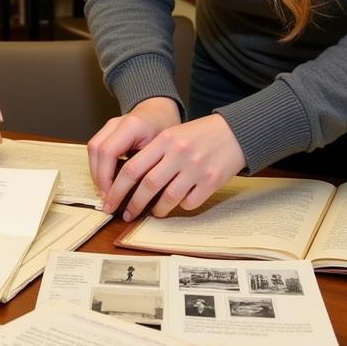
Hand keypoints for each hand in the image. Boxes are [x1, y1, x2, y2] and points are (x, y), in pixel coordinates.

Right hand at [87, 97, 181, 195]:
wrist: (160, 110)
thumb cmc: (166, 129)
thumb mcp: (164, 149)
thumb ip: (150, 168)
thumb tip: (141, 197)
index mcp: (132, 125)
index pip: (108, 152)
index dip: (106, 177)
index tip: (111, 196)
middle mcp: (117, 122)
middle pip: (96, 150)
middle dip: (99, 178)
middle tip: (107, 199)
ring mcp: (109, 124)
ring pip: (92, 149)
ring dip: (96, 173)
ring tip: (106, 193)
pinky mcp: (106, 130)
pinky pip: (96, 148)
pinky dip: (99, 166)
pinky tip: (107, 181)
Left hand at [101, 113, 246, 220]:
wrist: (235, 132)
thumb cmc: (199, 135)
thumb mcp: (173, 135)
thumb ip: (153, 153)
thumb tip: (128, 179)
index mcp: (165, 140)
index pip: (133, 167)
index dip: (118, 188)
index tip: (111, 200)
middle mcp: (179, 153)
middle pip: (148, 184)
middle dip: (133, 203)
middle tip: (126, 214)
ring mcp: (196, 168)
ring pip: (168, 198)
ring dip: (157, 209)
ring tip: (153, 212)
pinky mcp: (212, 181)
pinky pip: (190, 202)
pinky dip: (181, 206)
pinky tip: (179, 203)